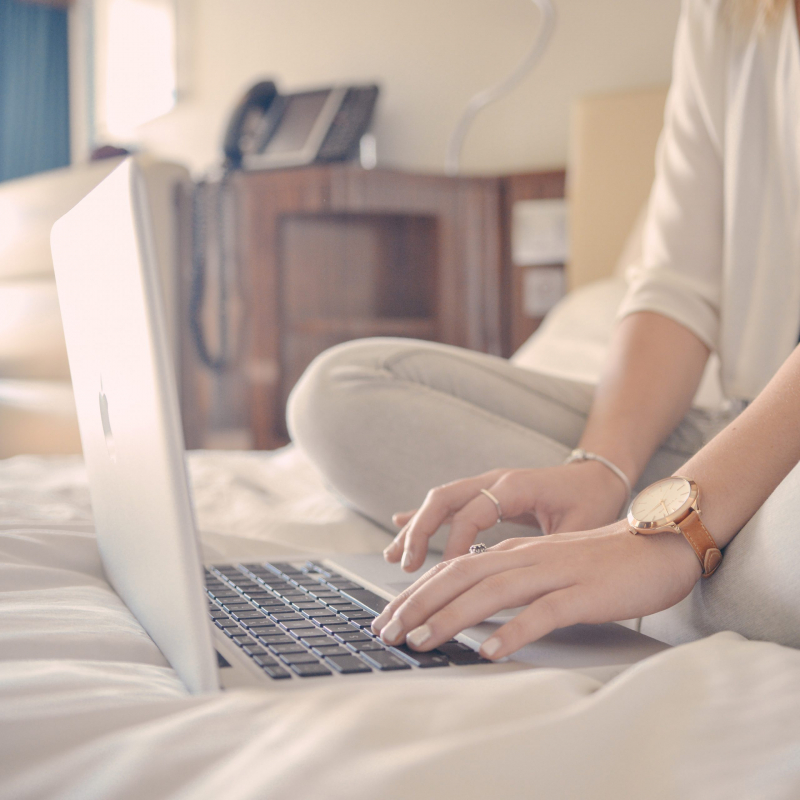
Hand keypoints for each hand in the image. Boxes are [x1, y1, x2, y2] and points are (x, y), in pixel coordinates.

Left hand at [372, 521, 700, 659]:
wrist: (659, 545)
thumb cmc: (601, 563)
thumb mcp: (546, 566)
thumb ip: (510, 579)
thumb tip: (471, 604)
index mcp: (515, 552)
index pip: (453, 568)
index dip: (417, 593)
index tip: (389, 618)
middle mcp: (527, 557)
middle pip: (461, 576)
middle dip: (418, 604)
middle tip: (388, 632)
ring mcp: (555, 573)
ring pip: (493, 591)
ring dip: (452, 616)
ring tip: (422, 641)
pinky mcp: (584, 593)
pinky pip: (544, 613)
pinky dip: (513, 631)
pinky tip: (490, 650)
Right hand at [385, 461, 628, 571]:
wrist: (599, 474)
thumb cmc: (592, 501)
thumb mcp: (579, 526)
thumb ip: (549, 546)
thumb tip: (520, 577)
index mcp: (517, 486)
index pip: (474, 513)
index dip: (456, 543)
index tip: (445, 573)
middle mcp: (495, 480)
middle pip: (444, 498)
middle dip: (420, 532)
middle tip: (405, 566)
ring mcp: (487, 484)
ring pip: (440, 500)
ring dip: (416, 528)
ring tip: (395, 557)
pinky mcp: (485, 493)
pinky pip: (448, 504)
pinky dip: (424, 518)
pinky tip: (400, 528)